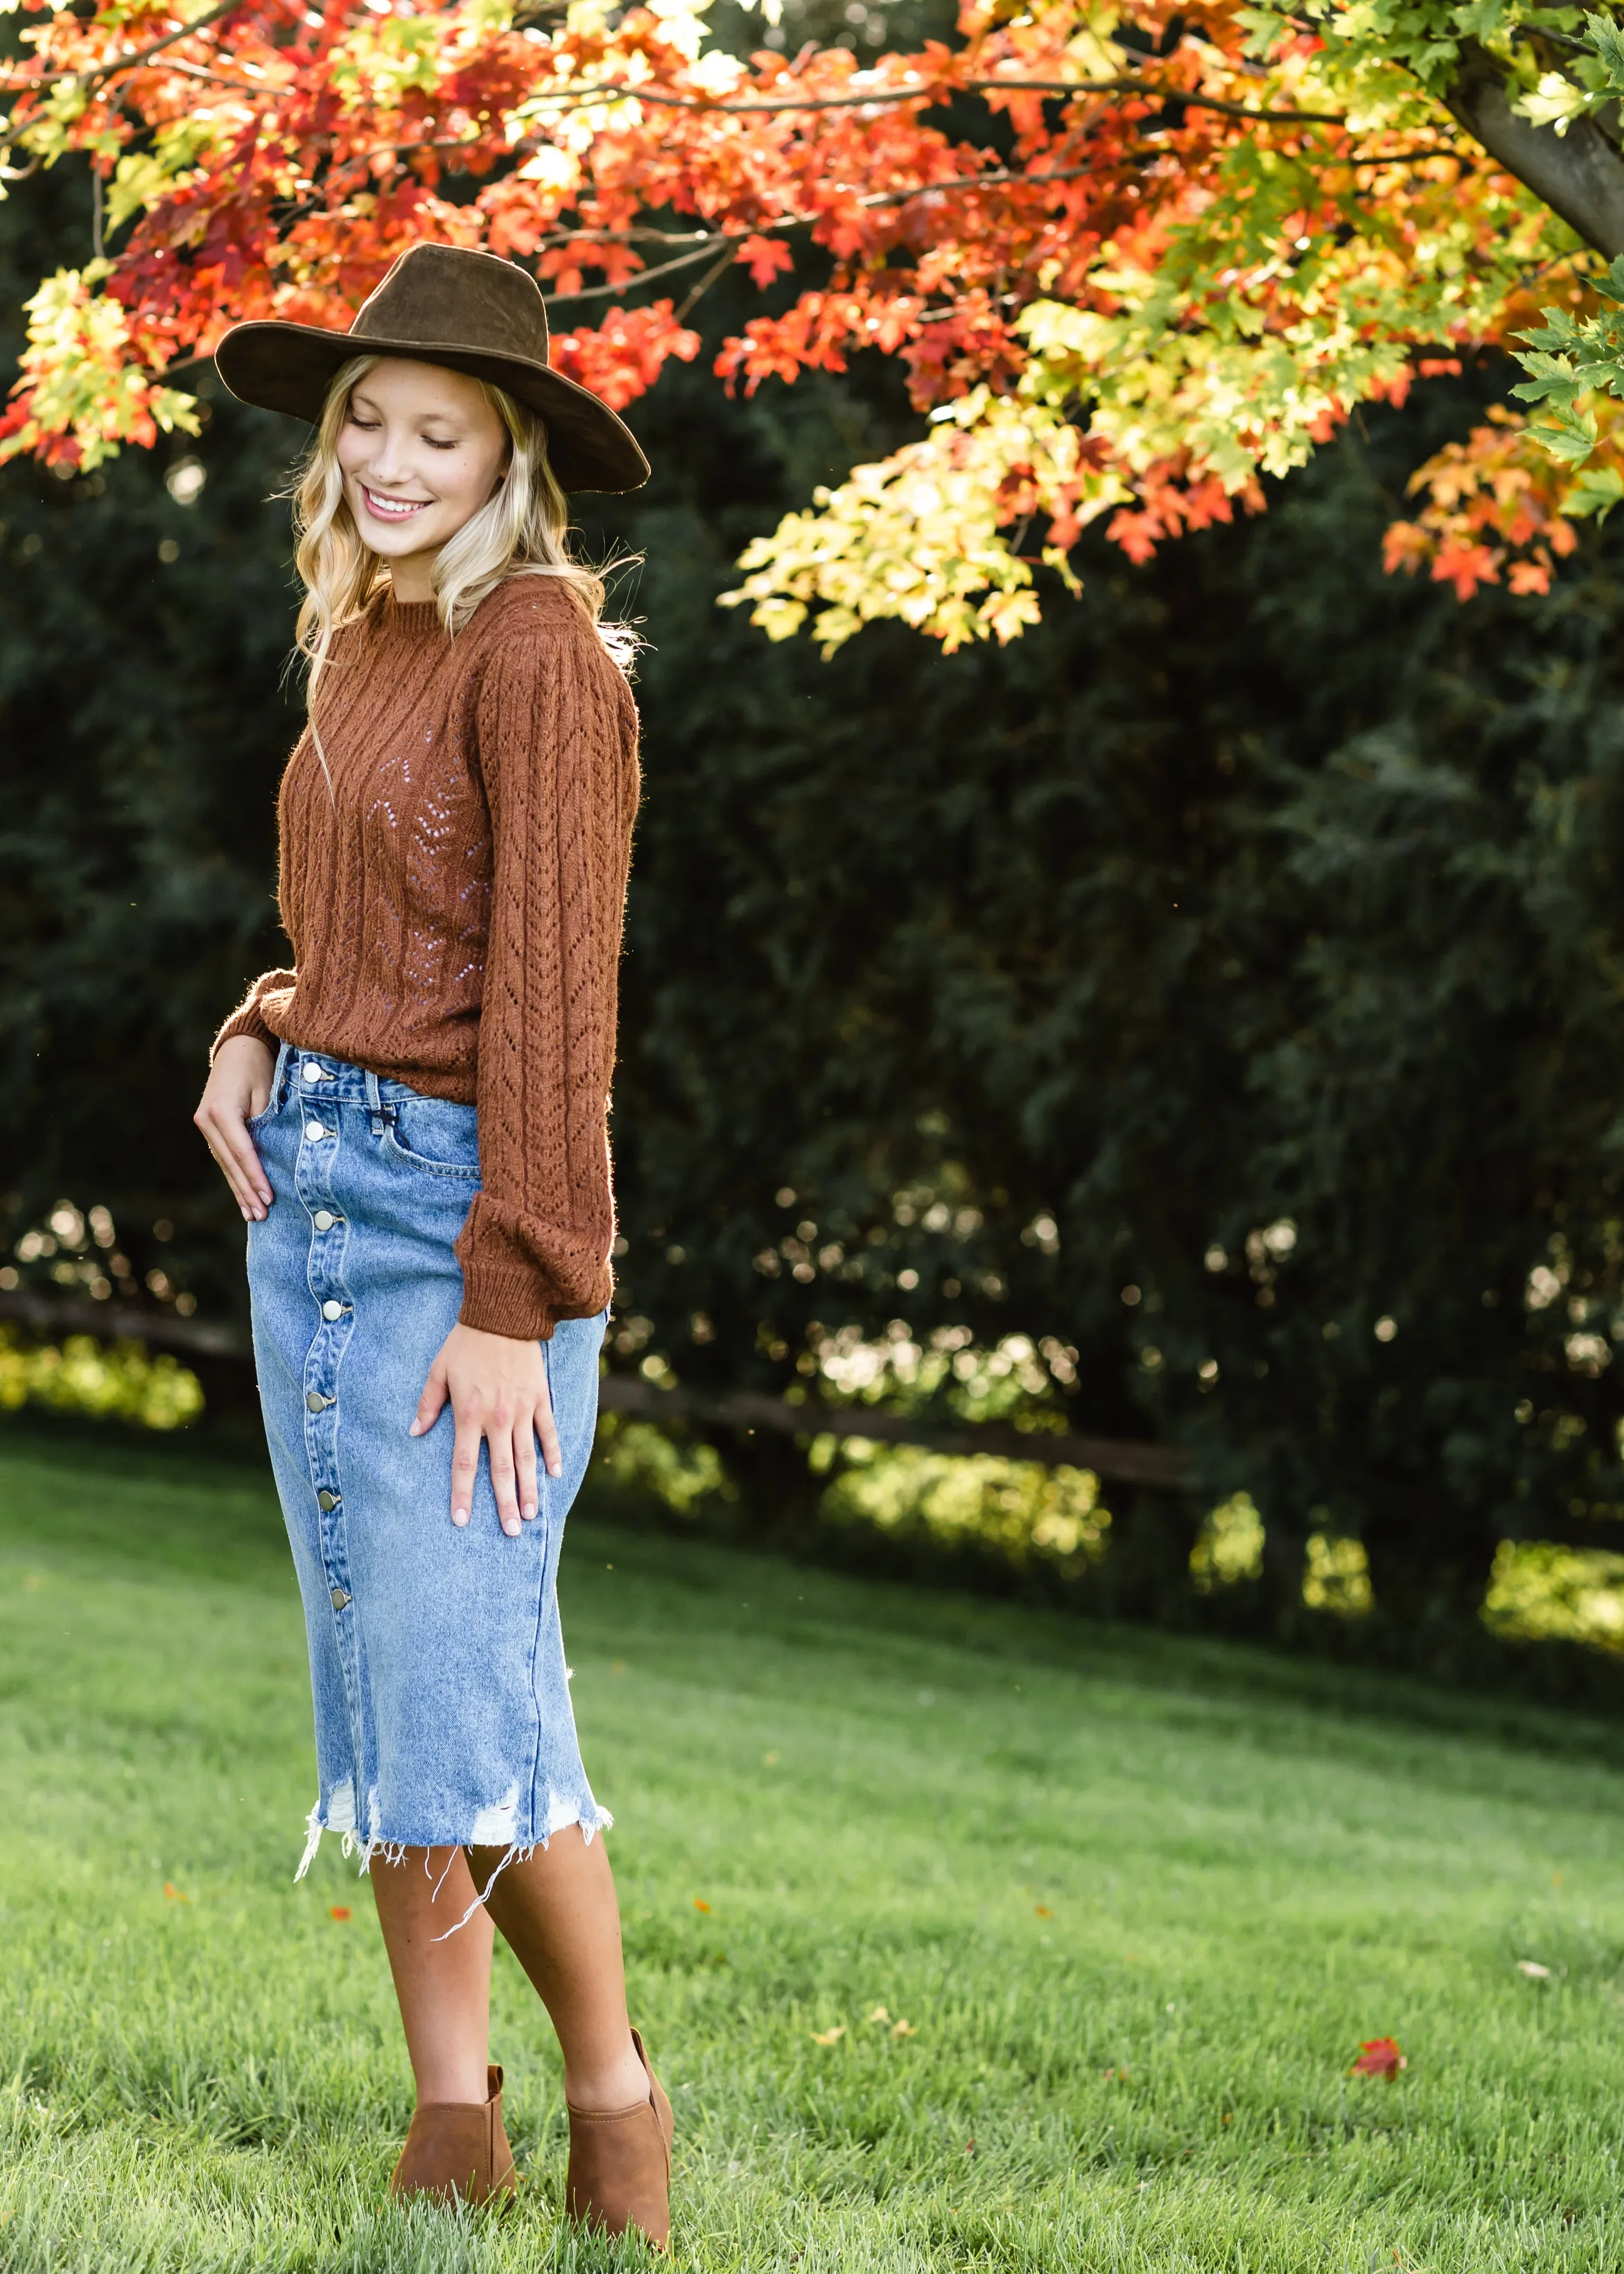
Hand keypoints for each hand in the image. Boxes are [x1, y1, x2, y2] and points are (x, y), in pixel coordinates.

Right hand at [194, 1035, 275, 1220]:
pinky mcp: (209, 1127)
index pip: (241, 1152)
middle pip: (230, 1163)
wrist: (240, 1047)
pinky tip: (243, 1195)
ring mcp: (204, 1124)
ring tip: (252, 1214)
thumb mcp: (268, 1093)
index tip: (269, 1198)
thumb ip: (267, 1125)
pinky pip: (224, 1156)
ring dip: (239, 1189)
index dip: (255, 1177)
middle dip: (246, 1191)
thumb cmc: (260, 1067)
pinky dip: (234, 1175)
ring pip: (224, 1163)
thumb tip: (275, 1160)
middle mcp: (206, 1120)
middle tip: (261, 1216)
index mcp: (221, 1111)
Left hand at [411, 1321, 561, 1535]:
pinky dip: (552, 1453)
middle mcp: (496, 1418)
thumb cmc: (466, 1343)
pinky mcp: (539, 1398)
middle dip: (504, 1504)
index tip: (462, 1520)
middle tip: (511, 1532)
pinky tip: (554, 1474)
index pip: (463, 1464)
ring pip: (526, 1457)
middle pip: (500, 1470)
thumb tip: (414, 1432)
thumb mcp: (438, 1371)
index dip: (462, 1495)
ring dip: (529, 1488)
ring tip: (531, 1514)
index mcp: (468, 1414)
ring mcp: (521, 1410)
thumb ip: (427, 1404)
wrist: (503, 1314)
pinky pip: (548, 1431)